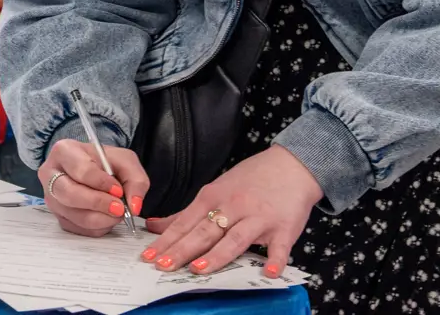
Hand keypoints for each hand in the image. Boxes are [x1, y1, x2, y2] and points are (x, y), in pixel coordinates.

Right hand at [39, 139, 148, 236]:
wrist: (92, 169)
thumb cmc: (105, 162)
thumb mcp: (124, 160)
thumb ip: (135, 179)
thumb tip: (134, 206)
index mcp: (64, 151)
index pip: (79, 169)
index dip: (100, 182)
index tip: (118, 190)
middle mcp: (50, 174)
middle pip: (69, 194)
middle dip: (98, 203)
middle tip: (120, 208)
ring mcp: (51, 197)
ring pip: (73, 215)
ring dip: (101, 218)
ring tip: (117, 213)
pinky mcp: (58, 216)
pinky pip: (77, 228)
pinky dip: (97, 227)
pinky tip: (107, 217)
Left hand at [141, 145, 322, 278]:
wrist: (290, 166)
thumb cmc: (250, 180)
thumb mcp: (214, 190)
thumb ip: (185, 214)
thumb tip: (154, 226)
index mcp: (213, 198)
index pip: (185, 223)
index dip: (166, 241)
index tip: (149, 256)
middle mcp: (233, 207)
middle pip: (204, 231)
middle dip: (182, 249)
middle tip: (163, 266)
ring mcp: (258, 218)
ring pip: (235, 238)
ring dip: (217, 254)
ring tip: (199, 269)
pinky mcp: (284, 228)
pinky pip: (278, 247)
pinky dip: (274, 260)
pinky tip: (268, 273)